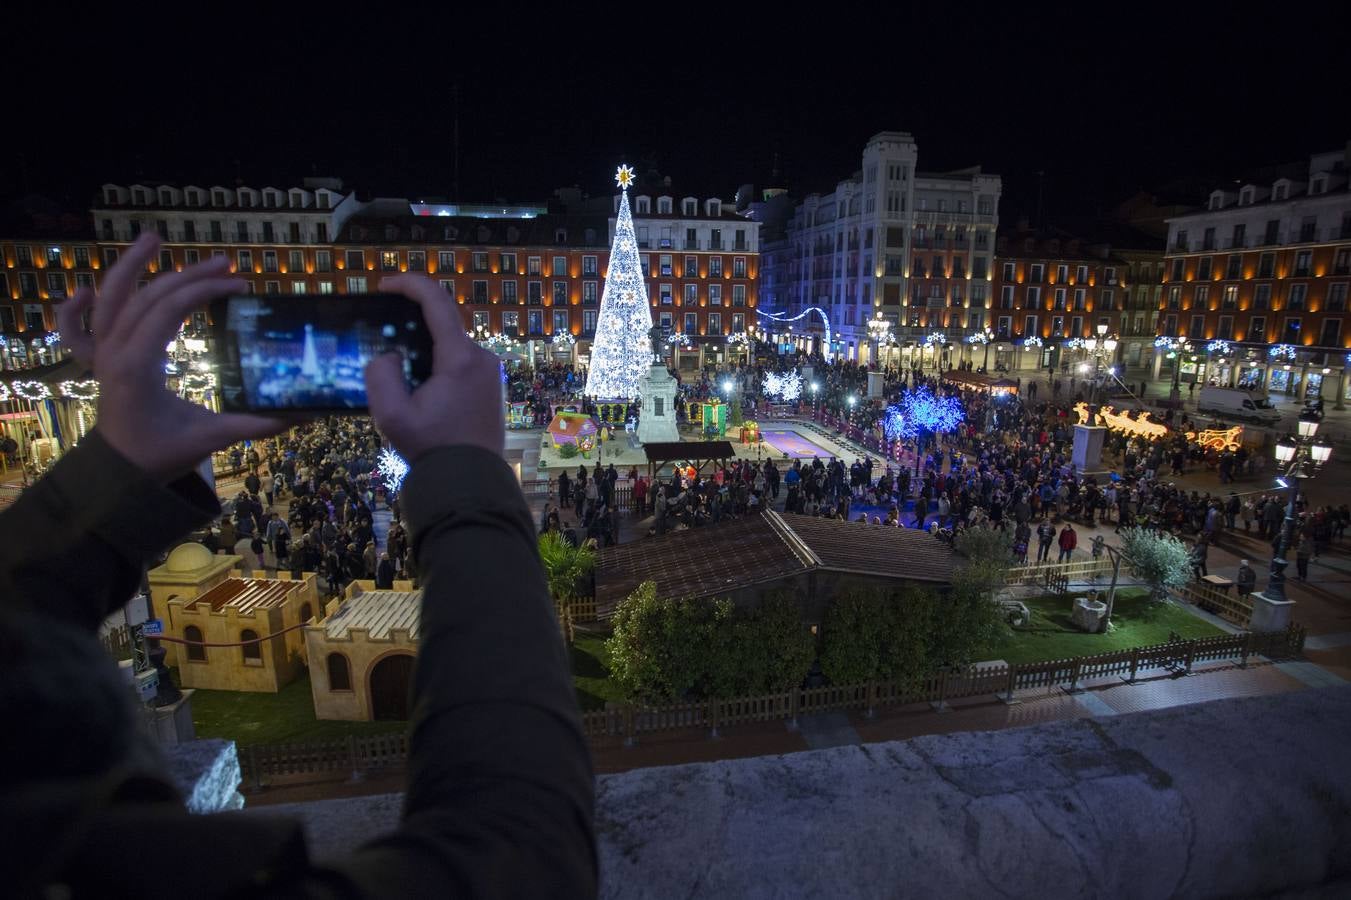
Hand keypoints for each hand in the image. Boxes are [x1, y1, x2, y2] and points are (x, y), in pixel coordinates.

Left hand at [57, 233, 292, 481]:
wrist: (119, 476)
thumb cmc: (161, 456)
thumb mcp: (209, 438)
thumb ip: (254, 424)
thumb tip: (304, 413)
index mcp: (137, 365)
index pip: (169, 309)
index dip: (205, 290)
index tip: (239, 287)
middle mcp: (114, 352)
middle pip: (147, 295)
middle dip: (188, 274)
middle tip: (226, 265)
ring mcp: (101, 355)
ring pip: (109, 298)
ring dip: (130, 266)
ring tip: (153, 238)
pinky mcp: (98, 362)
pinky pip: (75, 329)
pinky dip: (75, 307)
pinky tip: (87, 289)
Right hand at [365, 274, 503, 459]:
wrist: (468, 480)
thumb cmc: (431, 449)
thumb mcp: (390, 415)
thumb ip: (381, 374)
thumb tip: (392, 356)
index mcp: (460, 359)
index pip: (436, 302)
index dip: (409, 284)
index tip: (385, 285)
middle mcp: (481, 358)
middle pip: (445, 321)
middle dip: (413, 319)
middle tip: (383, 329)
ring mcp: (489, 371)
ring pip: (452, 343)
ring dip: (425, 346)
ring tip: (399, 367)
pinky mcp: (490, 385)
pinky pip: (461, 360)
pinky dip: (439, 361)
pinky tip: (419, 383)